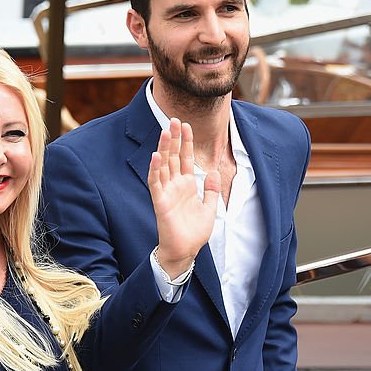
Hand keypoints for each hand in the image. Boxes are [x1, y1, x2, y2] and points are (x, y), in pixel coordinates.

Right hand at [148, 120, 220, 278]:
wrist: (186, 250)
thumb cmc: (194, 232)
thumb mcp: (210, 208)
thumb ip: (212, 190)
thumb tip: (215, 171)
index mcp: (187, 185)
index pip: (186, 158)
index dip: (186, 142)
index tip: (186, 125)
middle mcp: (175, 185)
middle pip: (174, 157)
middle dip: (174, 138)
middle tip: (174, 119)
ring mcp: (167, 192)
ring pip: (163, 165)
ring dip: (164, 148)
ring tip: (165, 131)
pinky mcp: (160, 201)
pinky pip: (156, 182)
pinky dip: (155, 169)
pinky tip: (156, 156)